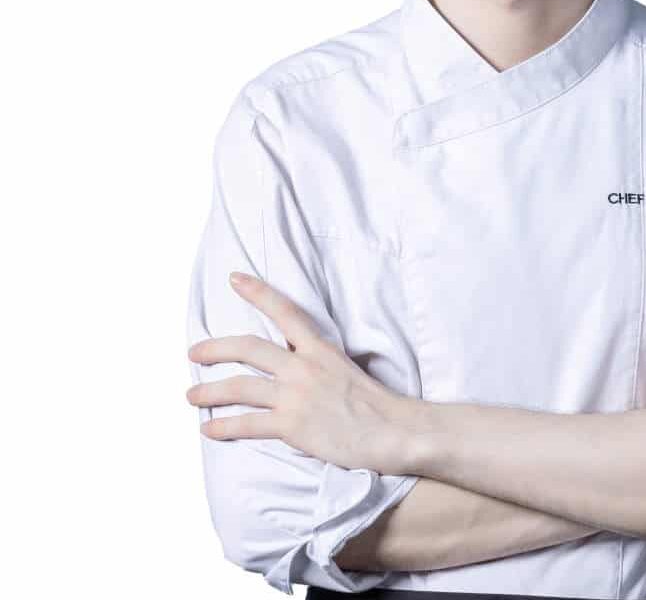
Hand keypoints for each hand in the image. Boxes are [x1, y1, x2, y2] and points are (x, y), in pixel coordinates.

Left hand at [185, 272, 409, 473]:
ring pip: (239, 386)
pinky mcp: (292, 425)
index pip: (285, 311)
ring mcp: (296, 395)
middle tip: (195, 351)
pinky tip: (209, 429)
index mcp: (320, 348)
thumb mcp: (347, 369)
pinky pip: (247, 424)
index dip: (258, 292)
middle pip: (249, 348)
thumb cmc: (375, 404)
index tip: (235, 279)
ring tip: (191, 395)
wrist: (391, 430)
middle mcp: (304, 367)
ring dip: (209, 391)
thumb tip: (297, 366)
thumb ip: (319, 364)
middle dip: (216, 348)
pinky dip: (223, 427)